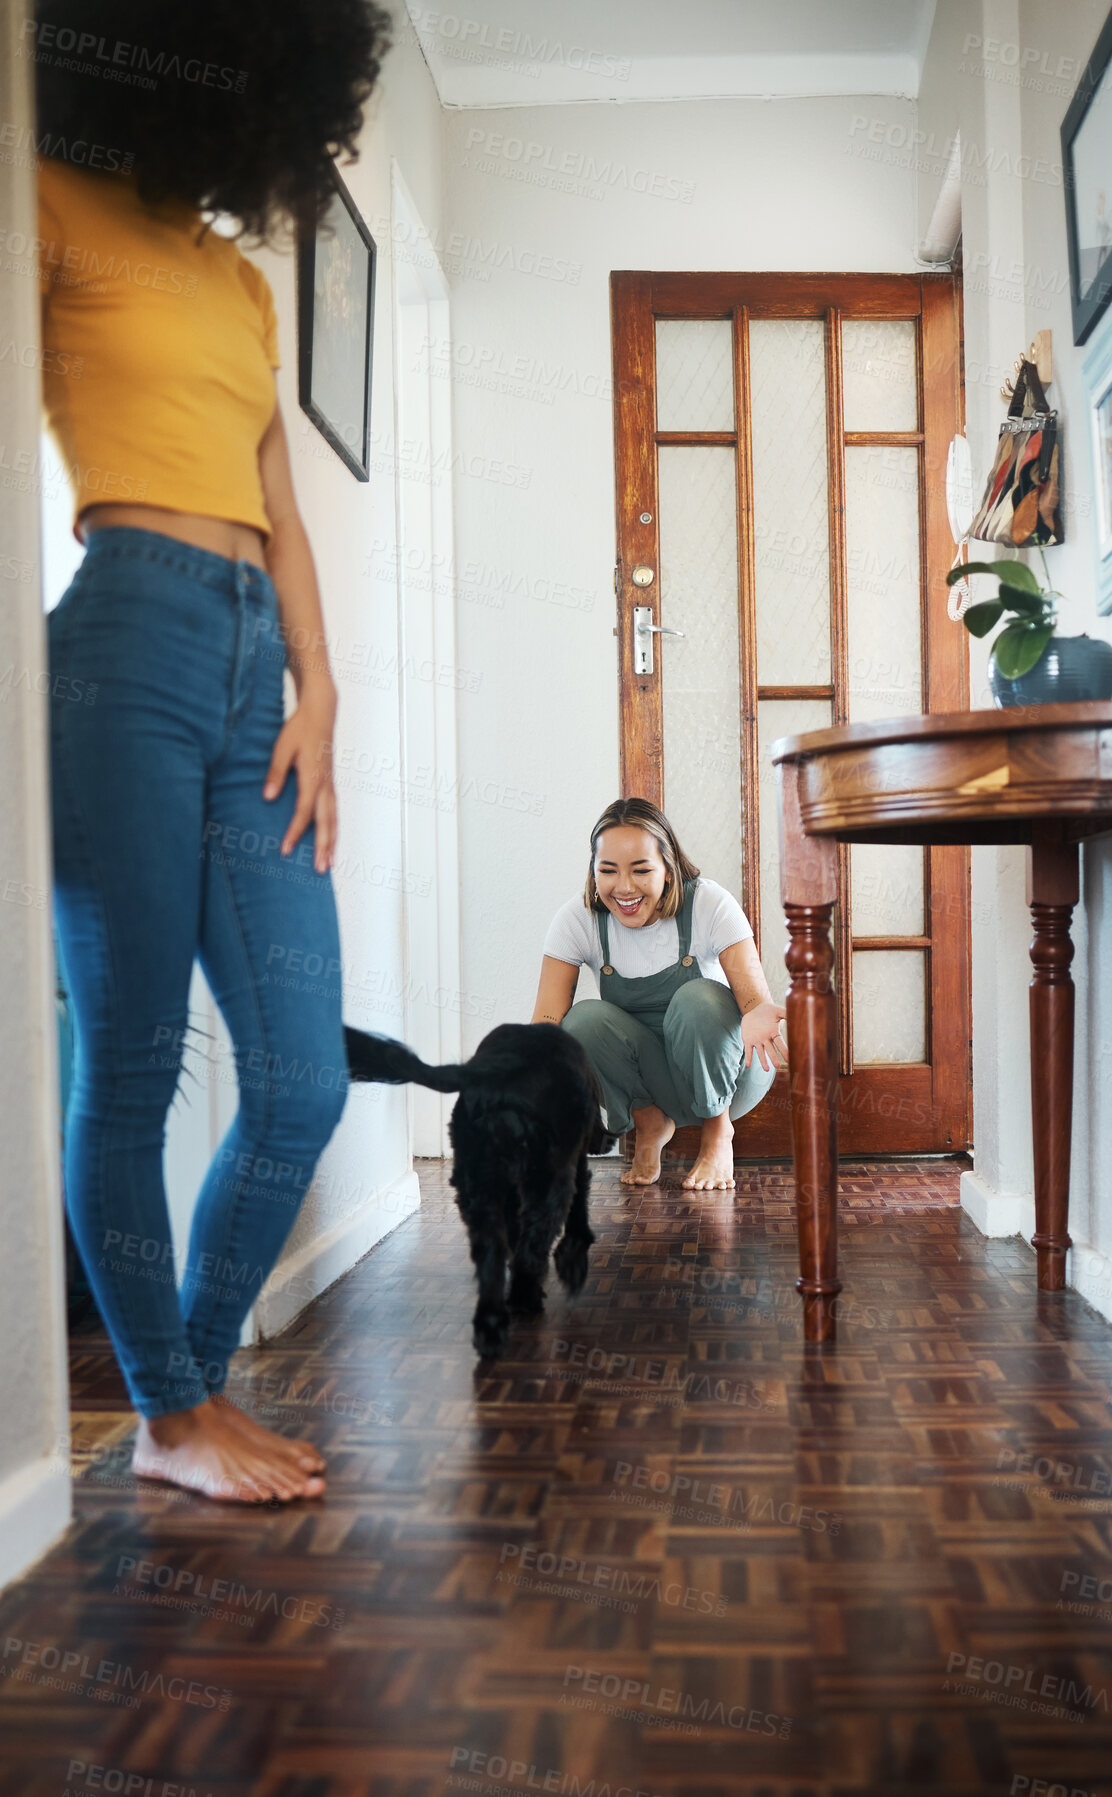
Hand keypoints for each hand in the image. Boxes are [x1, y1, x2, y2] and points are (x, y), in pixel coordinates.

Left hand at [262, 678, 337, 873]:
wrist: (321, 713)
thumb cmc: (300, 728)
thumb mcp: (282, 748)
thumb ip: (275, 773)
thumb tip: (268, 796)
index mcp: (312, 777)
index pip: (304, 811)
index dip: (295, 832)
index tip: (286, 849)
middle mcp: (325, 784)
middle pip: (326, 822)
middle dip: (324, 847)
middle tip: (321, 869)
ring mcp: (330, 785)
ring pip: (334, 819)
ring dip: (332, 842)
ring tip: (329, 864)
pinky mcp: (330, 784)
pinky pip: (334, 811)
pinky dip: (334, 829)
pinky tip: (331, 841)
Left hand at [741, 1000, 787, 1072]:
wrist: (755, 1010)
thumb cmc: (768, 1011)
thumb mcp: (777, 1010)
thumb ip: (786, 1013)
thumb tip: (797, 1013)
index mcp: (774, 1033)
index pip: (780, 1043)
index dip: (784, 1051)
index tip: (790, 1059)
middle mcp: (766, 1039)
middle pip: (771, 1050)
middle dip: (774, 1058)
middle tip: (778, 1066)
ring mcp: (757, 1040)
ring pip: (760, 1052)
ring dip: (763, 1061)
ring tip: (766, 1070)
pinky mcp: (748, 1040)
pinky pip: (748, 1050)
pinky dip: (748, 1057)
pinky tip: (748, 1065)